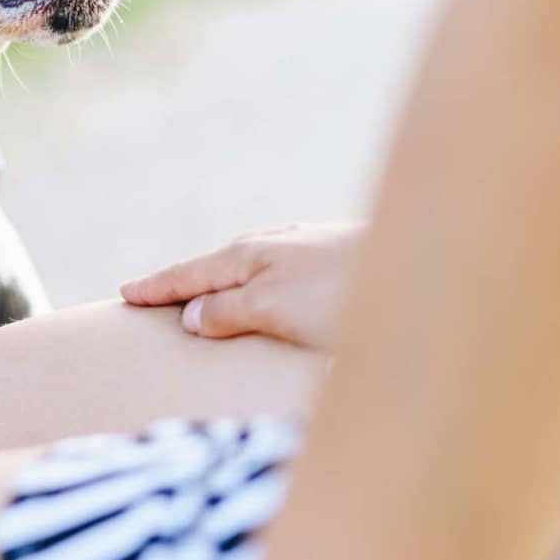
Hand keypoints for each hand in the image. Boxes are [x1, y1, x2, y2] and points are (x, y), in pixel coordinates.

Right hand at [119, 221, 364, 350]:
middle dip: (192, 281)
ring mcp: (315, 251)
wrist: (434, 269)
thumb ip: (229, 310)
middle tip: (162, 295)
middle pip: (222, 266)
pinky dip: (271, 289)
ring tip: (219, 299)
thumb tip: (192, 313)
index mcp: (253, 255)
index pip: (190, 274)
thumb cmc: (348, 295)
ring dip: (234, 284)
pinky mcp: (348, 264)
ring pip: (260, 269)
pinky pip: (291, 277)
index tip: (126, 294)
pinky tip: (287, 296)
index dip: (157, 287)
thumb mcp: (274, 307)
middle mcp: (280, 246)